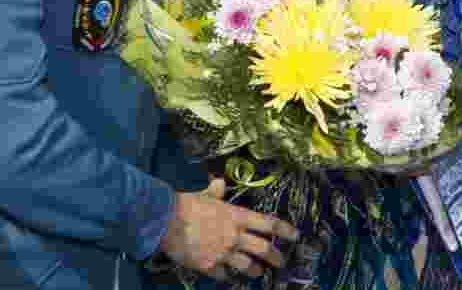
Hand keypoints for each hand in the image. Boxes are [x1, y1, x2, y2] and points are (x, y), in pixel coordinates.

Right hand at [161, 177, 298, 279]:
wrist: (166, 221)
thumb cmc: (187, 205)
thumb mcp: (205, 195)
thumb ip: (216, 192)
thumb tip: (220, 184)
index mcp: (237, 216)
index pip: (269, 224)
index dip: (285, 230)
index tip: (295, 236)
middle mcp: (235, 236)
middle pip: (264, 249)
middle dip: (276, 257)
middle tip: (281, 261)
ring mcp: (224, 253)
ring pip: (249, 267)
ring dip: (256, 271)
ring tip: (259, 272)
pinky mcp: (210, 267)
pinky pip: (225, 276)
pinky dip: (229, 277)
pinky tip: (230, 277)